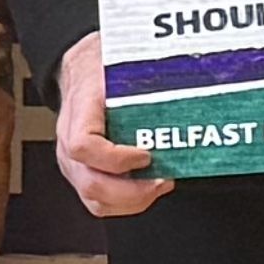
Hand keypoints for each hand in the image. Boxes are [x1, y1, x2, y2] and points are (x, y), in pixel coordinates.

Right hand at [54, 38, 171, 219]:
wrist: (81, 69)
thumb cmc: (103, 66)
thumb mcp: (121, 60)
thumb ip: (148, 73)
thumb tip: (196, 78)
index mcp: (79, 109)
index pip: (83, 145)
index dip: (115, 158)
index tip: (146, 155)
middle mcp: (68, 141)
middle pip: (89, 183)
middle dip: (131, 191)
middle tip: (163, 180)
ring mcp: (72, 163)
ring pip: (94, 199)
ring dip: (132, 201)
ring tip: (160, 185)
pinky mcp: (82, 174)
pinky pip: (99, 202)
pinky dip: (127, 203)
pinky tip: (147, 189)